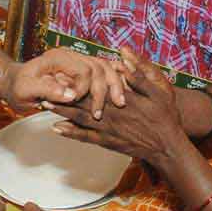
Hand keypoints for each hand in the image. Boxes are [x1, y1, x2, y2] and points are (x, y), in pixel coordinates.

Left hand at [2, 47, 126, 118]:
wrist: (14, 83)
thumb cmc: (18, 86)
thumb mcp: (27, 88)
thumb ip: (48, 89)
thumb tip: (71, 95)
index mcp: (58, 57)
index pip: (84, 69)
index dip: (85, 88)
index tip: (76, 102)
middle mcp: (71, 56)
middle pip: (100, 66)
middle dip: (107, 88)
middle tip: (106, 108)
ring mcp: (78, 62)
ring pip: (106, 68)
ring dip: (115, 85)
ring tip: (120, 102)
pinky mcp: (82, 71)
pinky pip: (104, 72)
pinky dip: (115, 81)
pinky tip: (121, 93)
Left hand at [48, 48, 182, 165]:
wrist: (167, 148)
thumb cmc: (165, 118)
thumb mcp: (158, 92)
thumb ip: (139, 78)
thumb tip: (123, 62)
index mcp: (121, 99)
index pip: (95, 87)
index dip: (77, 80)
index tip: (61, 71)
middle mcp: (111, 114)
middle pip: (82, 102)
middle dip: (62, 95)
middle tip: (44, 86)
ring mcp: (108, 130)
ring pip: (80, 119)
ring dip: (61, 111)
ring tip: (44, 104)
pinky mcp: (108, 142)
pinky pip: (86, 137)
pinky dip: (70, 133)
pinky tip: (56, 129)